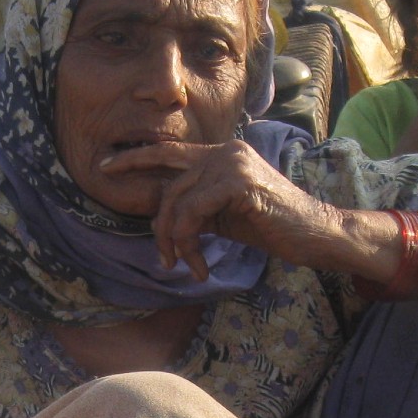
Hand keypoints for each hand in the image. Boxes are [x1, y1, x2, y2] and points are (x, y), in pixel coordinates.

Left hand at [98, 137, 343, 277]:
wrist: (312, 233)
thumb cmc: (269, 226)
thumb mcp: (222, 214)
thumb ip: (194, 207)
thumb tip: (162, 218)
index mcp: (219, 153)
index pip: (169, 152)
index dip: (135, 158)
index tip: (105, 167)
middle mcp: (224, 150)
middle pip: (168, 186)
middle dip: (158, 227)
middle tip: (163, 259)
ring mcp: (231, 163)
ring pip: (177, 202)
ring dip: (176, 243)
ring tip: (189, 266)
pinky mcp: (238, 182)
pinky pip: (192, 213)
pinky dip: (189, 243)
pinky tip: (201, 265)